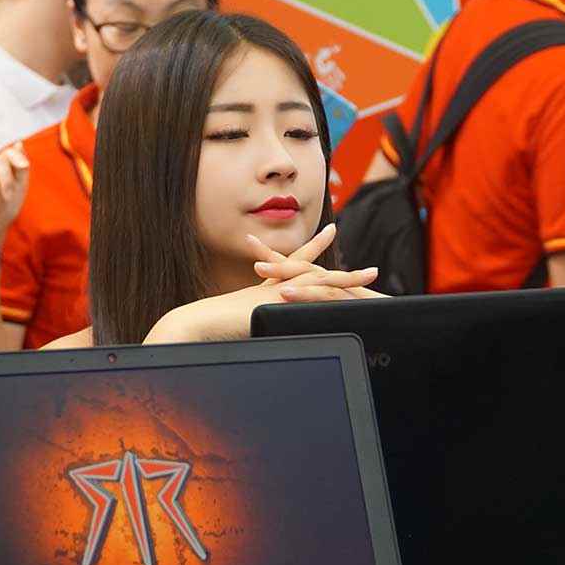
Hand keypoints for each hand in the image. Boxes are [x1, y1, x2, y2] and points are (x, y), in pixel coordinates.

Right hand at [143, 224, 380, 343]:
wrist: (192, 328)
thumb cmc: (203, 333)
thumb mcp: (233, 330)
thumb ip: (246, 329)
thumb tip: (246, 335)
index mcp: (260, 292)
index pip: (285, 266)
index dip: (300, 250)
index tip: (311, 235)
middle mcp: (271, 287)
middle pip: (304, 264)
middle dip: (320, 248)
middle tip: (334, 229)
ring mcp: (277, 295)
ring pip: (318, 280)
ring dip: (348, 278)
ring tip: (372, 272)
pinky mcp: (279, 306)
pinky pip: (314, 298)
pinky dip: (335, 296)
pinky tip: (354, 297)